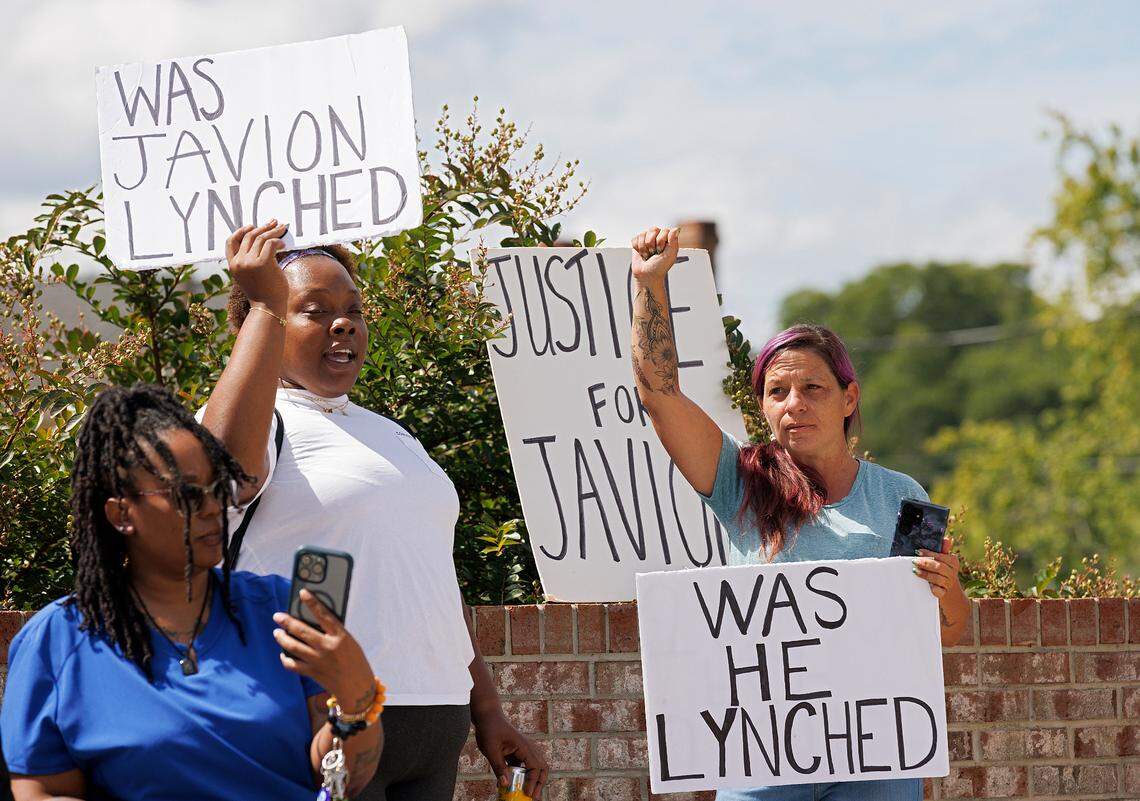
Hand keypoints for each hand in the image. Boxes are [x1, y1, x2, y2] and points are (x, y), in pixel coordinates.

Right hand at [226, 220, 289, 310]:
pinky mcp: (263, 263)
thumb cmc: (264, 293)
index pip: (230, 242)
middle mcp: (239, 262)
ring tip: (283, 228)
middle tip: (274, 222)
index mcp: (233, 265)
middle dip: (263, 227)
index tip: (252, 226)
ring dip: (274, 231)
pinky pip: (271, 244)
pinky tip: (284, 244)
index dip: (240, 231)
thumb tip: (264, 244)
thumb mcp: (251, 277)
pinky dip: (278, 241)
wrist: (268, 308)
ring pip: (261, 238)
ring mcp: (250, 262)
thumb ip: (250, 262)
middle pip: (249, 236)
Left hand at [273, 590, 374, 710]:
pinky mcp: (312, 672)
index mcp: (340, 636)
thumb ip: (333, 633)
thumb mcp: (349, 642)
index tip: (302, 593)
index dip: (312, 602)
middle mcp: (327, 647)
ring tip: (277, 632)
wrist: (357, 688)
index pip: (323, 615)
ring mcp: (318, 661)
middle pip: (301, 631)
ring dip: (282, 638)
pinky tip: (283, 654)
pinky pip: (292, 664)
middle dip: (286, 622)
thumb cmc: (355, 661)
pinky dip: (285, 658)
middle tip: (277, 616)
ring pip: (293, 646)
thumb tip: (313, 622)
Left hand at [473, 709, 548, 798]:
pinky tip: (511, 784)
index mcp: (524, 746)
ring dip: (533, 780)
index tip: (527, 793)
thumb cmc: (489, 729)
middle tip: (533, 797)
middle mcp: (528, 747)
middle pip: (541, 767)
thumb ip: (499, 767)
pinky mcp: (518, 751)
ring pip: (535, 767)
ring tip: (528, 793)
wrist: (488, 716)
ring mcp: (524, 749)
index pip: (535, 767)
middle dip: (539, 783)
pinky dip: (522, 775)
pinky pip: (524, 765)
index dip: (532, 781)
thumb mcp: (491, 750)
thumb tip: (505, 785)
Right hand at [631, 226, 679, 283]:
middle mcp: (658, 237)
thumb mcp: (670, 254)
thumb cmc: (660, 267)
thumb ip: (674, 240)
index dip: (661, 241)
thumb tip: (677, 228)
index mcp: (668, 239)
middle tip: (654, 253)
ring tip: (648, 255)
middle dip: (652, 244)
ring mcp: (647, 239)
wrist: (647, 275)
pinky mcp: (637, 243)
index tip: (661, 251)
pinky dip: (637, 248)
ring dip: (644, 248)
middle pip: (653, 229)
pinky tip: (641, 254)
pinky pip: (635, 239)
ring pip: (643, 234)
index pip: (664, 230)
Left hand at [913, 536, 962, 600]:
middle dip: (926, 563)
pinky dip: (933, 588)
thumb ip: (943, 550)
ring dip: (925, 574)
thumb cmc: (942, 571)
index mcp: (953, 562)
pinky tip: (927, 585)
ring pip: (937, 578)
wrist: (948, 590)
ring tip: (915, 571)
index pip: (941, 556)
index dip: (929, 554)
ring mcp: (948, 584)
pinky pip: (938, 591)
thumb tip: (947, 539)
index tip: (918, 551)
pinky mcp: (943, 593)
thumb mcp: (944, 559)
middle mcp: (952, 573)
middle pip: (939, 567)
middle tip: (914, 561)